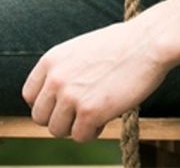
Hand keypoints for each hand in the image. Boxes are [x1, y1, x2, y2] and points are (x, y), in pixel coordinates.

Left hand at [21, 20, 169, 142]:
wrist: (149, 42)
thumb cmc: (123, 44)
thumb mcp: (83, 49)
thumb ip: (65, 70)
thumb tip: (57, 94)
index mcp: (51, 59)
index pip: (30, 96)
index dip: (47, 104)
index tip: (63, 104)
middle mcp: (55, 78)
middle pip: (40, 118)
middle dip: (61, 118)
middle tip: (83, 111)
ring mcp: (70, 96)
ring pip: (58, 131)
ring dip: (77, 126)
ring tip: (98, 111)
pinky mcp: (89, 112)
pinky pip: (81, 137)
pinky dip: (94, 131)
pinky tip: (107, 114)